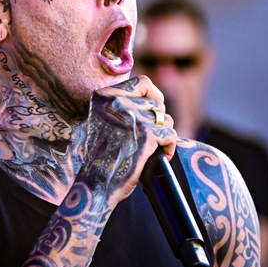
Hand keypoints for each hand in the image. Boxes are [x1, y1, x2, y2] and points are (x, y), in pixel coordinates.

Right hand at [85, 75, 176, 204]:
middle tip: (150, 138)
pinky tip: (160, 156)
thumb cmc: (101, 156)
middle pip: (156, 104)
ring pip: (166, 119)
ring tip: (153, 148)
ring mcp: (132, 117)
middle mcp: (118, 102)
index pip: (142, 82)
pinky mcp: (146, 135)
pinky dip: (169, 147)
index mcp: (105, 97)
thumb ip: (121, 106)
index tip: (157, 105)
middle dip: (158, 121)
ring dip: (163, 135)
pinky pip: (170, 134)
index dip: (154, 93)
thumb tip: (153, 99)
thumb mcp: (103, 121)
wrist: (96, 184)